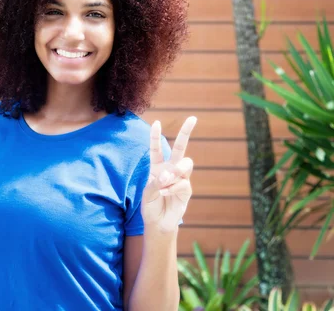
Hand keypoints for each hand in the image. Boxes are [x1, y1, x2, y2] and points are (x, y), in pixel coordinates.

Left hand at [141, 116, 196, 232]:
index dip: (156, 136)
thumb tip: (169, 174)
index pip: (157, 149)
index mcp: (157, 167)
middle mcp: (170, 169)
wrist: (158, 223)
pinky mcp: (187, 190)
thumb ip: (157, 181)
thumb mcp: (148, 192)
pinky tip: (165, 193)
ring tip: (166, 180)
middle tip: (193, 119)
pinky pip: (183, 183)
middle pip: (180, 147)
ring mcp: (181, 179)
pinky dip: (172, 188)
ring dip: (174, 171)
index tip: (156, 123)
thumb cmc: (151, 205)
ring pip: (185, 164)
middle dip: (186, 132)